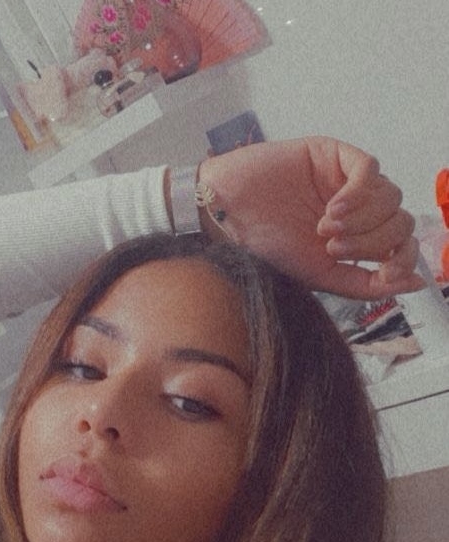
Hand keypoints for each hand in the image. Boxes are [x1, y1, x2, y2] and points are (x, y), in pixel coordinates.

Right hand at [198, 137, 424, 298]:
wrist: (230, 215)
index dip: (403, 259)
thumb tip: (414, 284)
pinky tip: (333, 209)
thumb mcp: (321, 275)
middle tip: (332, 247)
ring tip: (325, 228)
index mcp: (358, 239)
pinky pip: (369, 169)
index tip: (385, 272)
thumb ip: (366, 284)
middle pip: (399, 221)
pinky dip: (358, 193)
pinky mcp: (335, 155)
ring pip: (389, 196)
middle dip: (371, 241)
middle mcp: (359, 210)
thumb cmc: (267, 245)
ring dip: (362, 219)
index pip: (402, 244)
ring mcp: (348, 181)